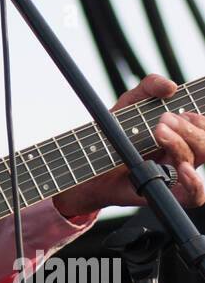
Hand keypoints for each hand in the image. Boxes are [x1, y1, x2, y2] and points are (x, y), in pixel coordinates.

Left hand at [54, 73, 204, 218]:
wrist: (90, 160)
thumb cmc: (116, 131)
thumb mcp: (131, 101)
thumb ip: (150, 86)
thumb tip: (171, 86)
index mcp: (181, 132)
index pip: (203, 127)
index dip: (200, 121)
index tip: (185, 111)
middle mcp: (183, 153)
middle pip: (203, 144)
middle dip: (187, 128)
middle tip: (163, 119)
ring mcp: (175, 174)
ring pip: (195, 160)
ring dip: (180, 143)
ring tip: (158, 131)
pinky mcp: (165, 192)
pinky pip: (193, 196)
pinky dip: (195, 183)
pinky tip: (184, 169)